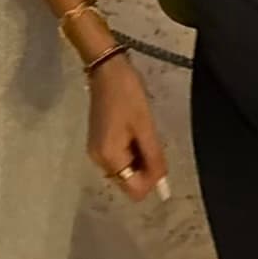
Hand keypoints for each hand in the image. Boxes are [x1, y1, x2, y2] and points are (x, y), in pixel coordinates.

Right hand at [87, 53, 168, 202]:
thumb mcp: (145, 126)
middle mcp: (98, 160)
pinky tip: (133, 129)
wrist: (106, 68)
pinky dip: (130, 150)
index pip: (134, 190)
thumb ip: (153, 158)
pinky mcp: (97, 141)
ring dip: (138, 157)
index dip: (151, 179)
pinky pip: (118, 157)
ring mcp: (96, 151)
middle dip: (144, 167)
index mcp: (109, 158)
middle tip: (149, 139)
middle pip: (128, 181)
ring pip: (125, 169)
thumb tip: (161, 184)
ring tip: (141, 131)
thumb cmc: (127, 94)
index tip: (158, 155)